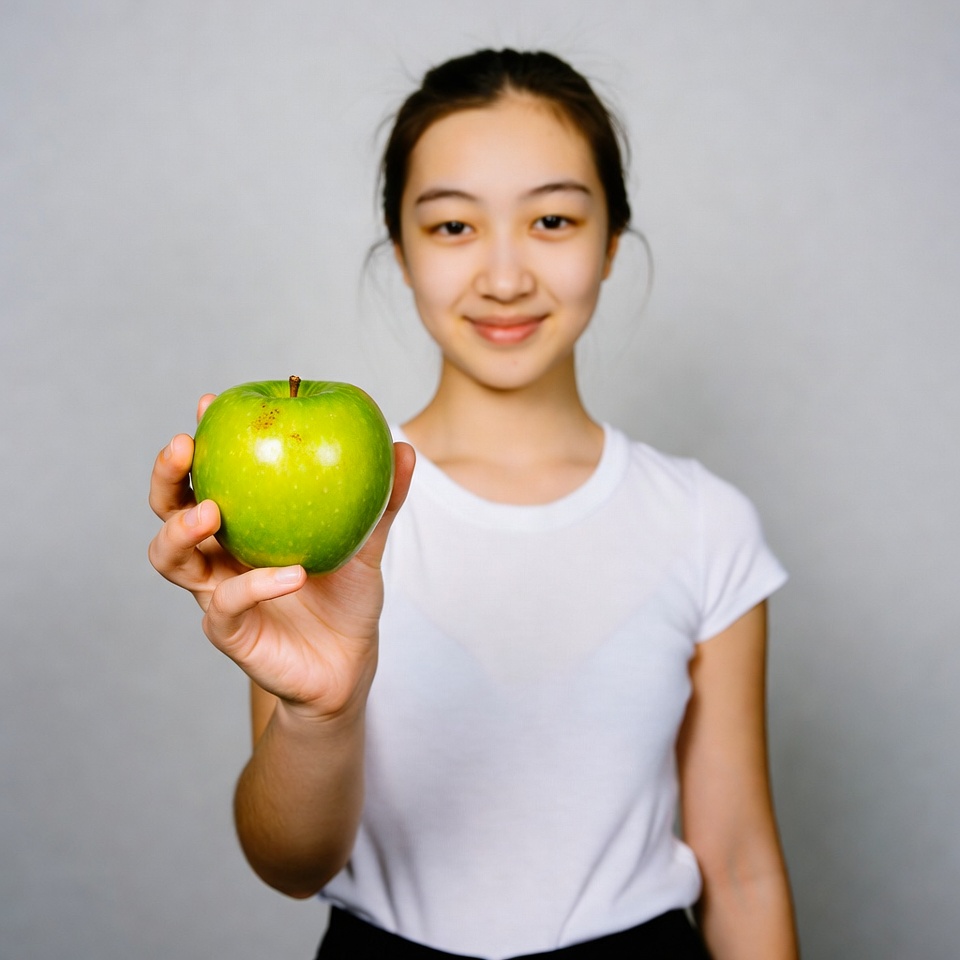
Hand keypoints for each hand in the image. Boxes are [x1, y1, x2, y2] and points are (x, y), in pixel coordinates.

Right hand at [148, 394, 414, 718]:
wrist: (347, 667)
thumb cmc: (347, 598)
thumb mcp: (367, 544)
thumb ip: (382, 501)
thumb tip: (403, 447)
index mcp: (242, 525)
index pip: (206, 476)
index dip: (199, 441)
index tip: (207, 404)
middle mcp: (218, 555)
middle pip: (167, 509)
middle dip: (166, 476)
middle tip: (183, 447)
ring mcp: (217, 593)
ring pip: (170, 559)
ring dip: (181, 529)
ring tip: (211, 511)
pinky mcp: (231, 633)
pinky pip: (228, 605)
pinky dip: (255, 585)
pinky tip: (291, 572)